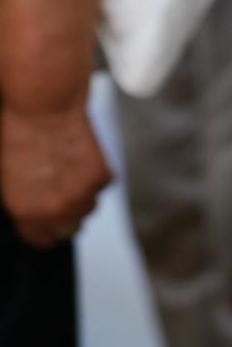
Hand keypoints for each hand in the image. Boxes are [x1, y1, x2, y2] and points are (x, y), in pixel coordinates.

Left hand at [1, 102, 110, 247]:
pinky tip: (83, 152)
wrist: (43, 106)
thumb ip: (28, 201)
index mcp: (25, 213)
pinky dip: (98, 171)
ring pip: (90, 206)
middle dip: (68, 211)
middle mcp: (53, 211)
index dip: (48, 228)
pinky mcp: (100, 178)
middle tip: (66, 187)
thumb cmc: (21, 132)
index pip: (42, 239)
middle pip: (70, 228)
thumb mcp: (11, 176)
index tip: (54, 217)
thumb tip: (41, 209)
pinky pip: (104, 184)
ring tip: (73, 166)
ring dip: (84, 192)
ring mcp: (79, 196)